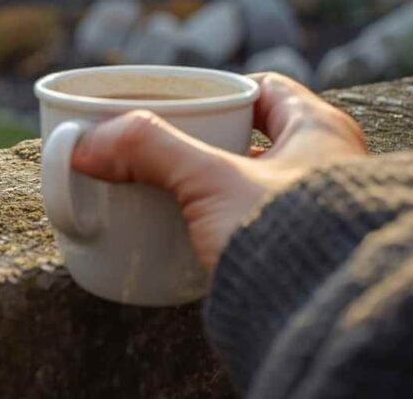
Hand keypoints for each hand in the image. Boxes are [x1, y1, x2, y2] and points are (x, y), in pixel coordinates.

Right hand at [70, 73, 367, 270]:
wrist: (322, 323)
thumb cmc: (289, 238)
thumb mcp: (210, 182)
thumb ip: (149, 151)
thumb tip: (86, 144)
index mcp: (318, 133)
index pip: (266, 91)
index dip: (222, 90)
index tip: (184, 99)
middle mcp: (325, 170)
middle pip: (249, 140)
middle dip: (205, 142)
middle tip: (163, 145)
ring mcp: (312, 215)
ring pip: (248, 187)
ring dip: (208, 188)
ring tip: (165, 191)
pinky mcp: (292, 256)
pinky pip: (248, 228)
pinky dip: (215, 228)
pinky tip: (185, 237)